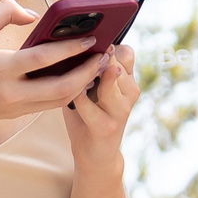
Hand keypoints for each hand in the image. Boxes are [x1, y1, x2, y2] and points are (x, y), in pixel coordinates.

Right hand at [0, 0, 108, 136]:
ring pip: (59, 102)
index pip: (44, 59)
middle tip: (104, 55)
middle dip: (87, 73)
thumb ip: (4, 12)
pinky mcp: (15, 115)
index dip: (71, 48)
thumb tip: (35, 15)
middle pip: (61, 89)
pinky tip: (76, 77)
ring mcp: (14, 108)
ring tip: (96, 66)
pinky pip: (48, 105)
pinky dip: (67, 92)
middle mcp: (10, 94)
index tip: (91, 37)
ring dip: (82, 85)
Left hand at [62, 45, 137, 170]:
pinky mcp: (107, 125)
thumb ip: (86, 68)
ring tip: (76, 73)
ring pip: (108, 78)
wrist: (95, 154)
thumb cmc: (88, 116)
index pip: (127, 52)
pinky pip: (88, 102)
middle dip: (96, 57)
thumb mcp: (90, 88)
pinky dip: (76, 96)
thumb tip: (68, 43)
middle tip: (78, 54)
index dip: (109, 46)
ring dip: (89, 73)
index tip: (90, 44)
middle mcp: (130, 92)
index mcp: (127, 80)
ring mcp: (122, 109)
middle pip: (117, 61)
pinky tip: (69, 95)